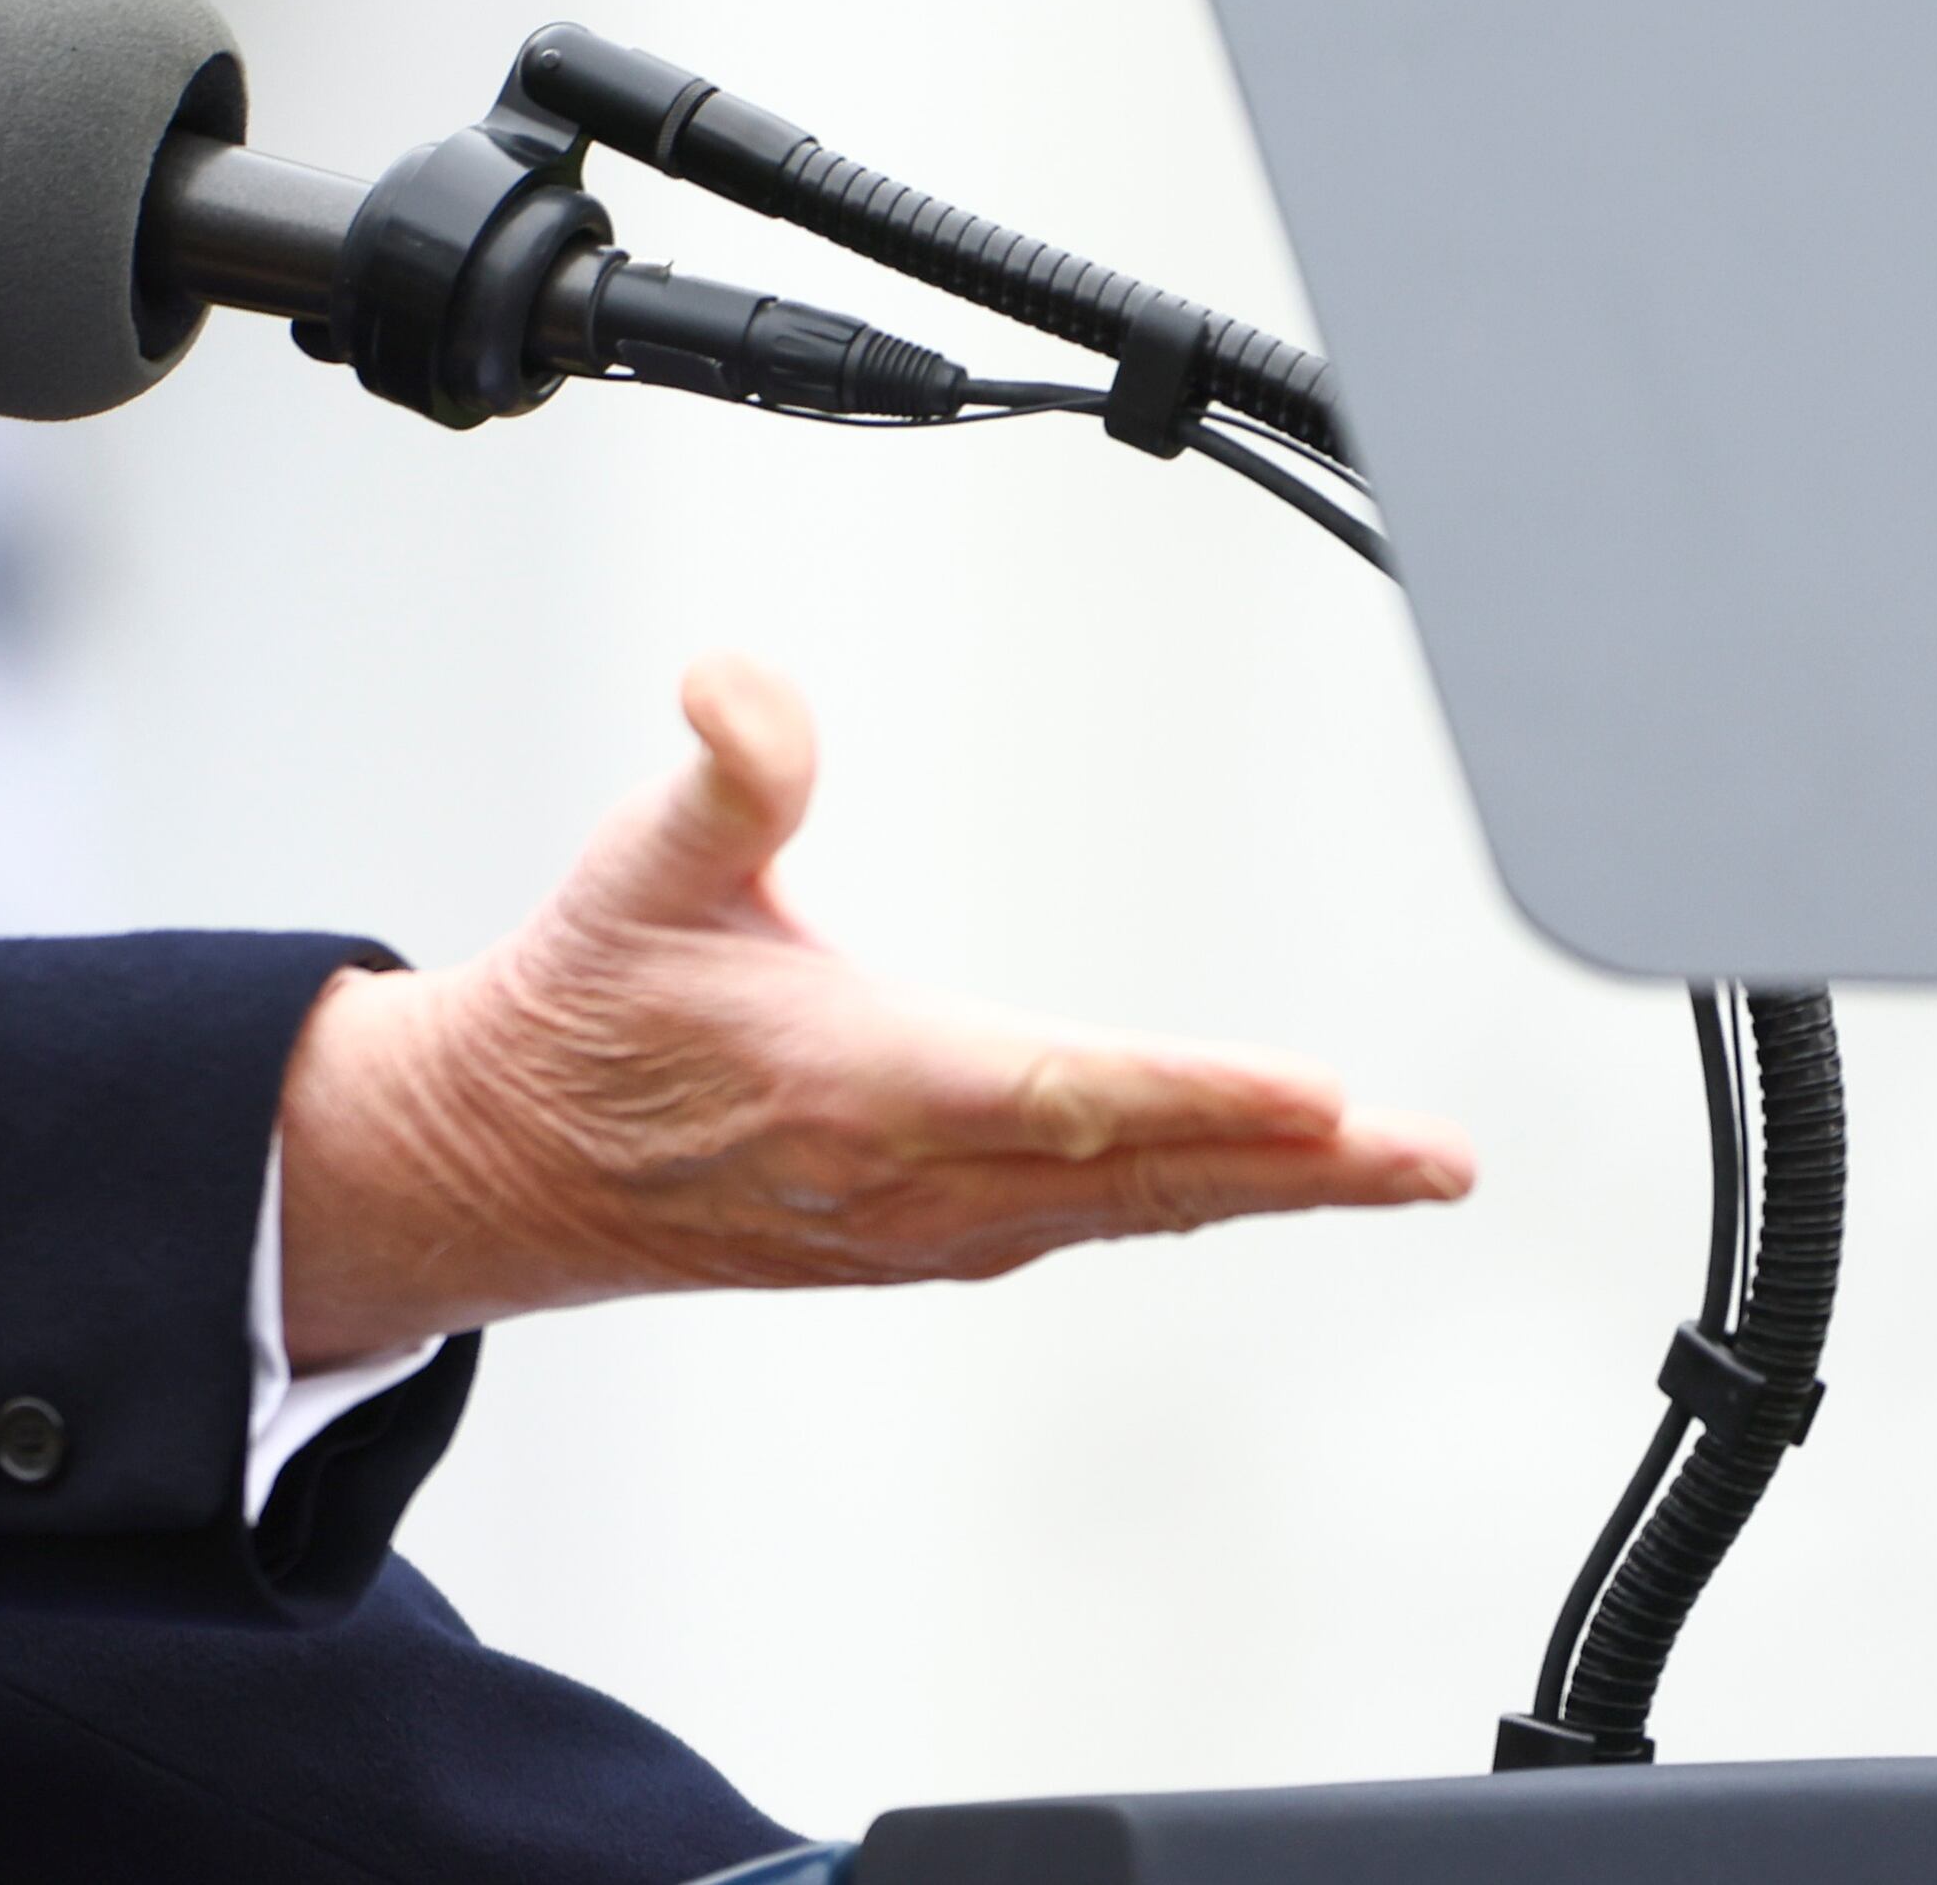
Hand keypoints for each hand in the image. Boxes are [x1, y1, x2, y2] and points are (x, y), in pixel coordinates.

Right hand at [275, 655, 1473, 1365]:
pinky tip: (1245, 1185)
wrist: (507, 1157)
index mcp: (853, 1081)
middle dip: (1301, 1166)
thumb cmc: (587, 1011)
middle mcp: (905, 1178)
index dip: (1196, 1093)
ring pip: (1129, 1212)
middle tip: (1428, 1156)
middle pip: (1139, 1175)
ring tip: (1390, 1167)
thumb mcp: (638, 865)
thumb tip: (743, 687)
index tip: (1318, 1093)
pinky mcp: (923, 1247)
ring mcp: (922, 1229)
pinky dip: (1184, 1206)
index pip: (1061, 1091)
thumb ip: (721, 771)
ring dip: (1267, 1192)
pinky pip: (1089, 1228)